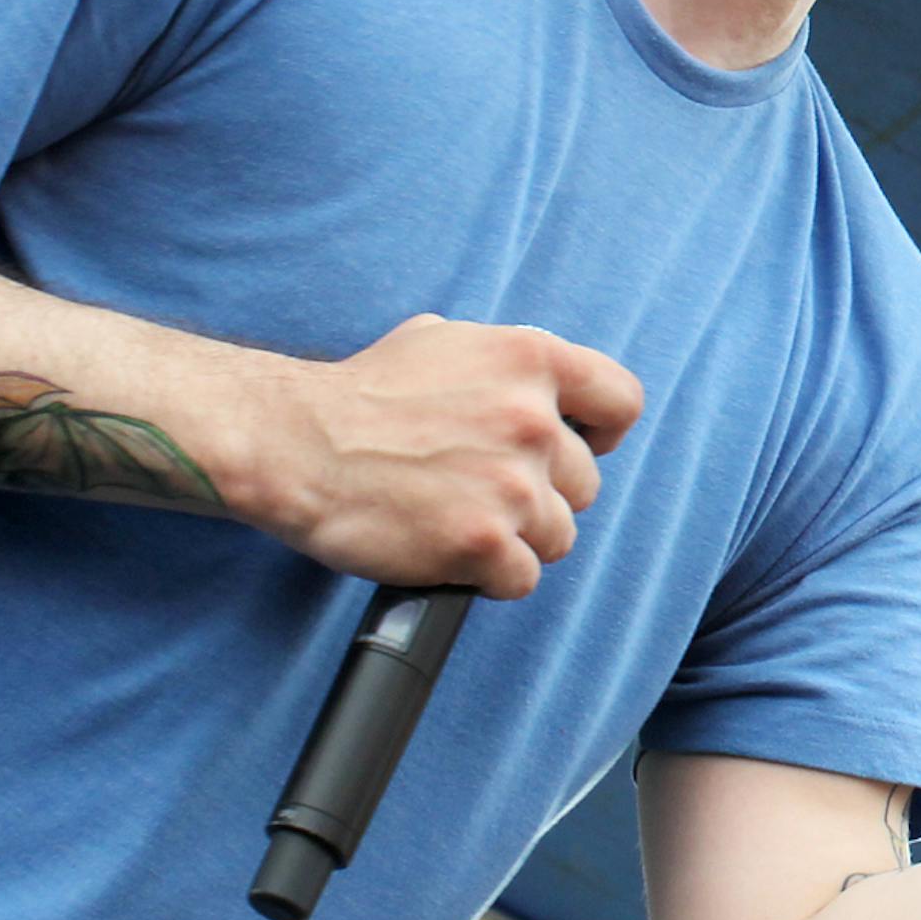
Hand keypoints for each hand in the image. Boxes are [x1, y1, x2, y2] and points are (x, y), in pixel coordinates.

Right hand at [251, 315, 644, 594]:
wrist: (299, 443)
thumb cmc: (364, 393)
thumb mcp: (446, 341)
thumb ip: (506, 364)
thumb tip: (544, 388)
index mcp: (530, 360)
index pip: (621, 401)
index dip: (603, 432)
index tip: (580, 446)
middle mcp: (532, 419)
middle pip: (584, 484)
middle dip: (543, 494)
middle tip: (486, 491)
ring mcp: (512, 484)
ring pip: (558, 535)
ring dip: (517, 538)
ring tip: (463, 519)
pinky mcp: (483, 542)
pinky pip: (522, 578)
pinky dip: (491, 575)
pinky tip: (451, 551)